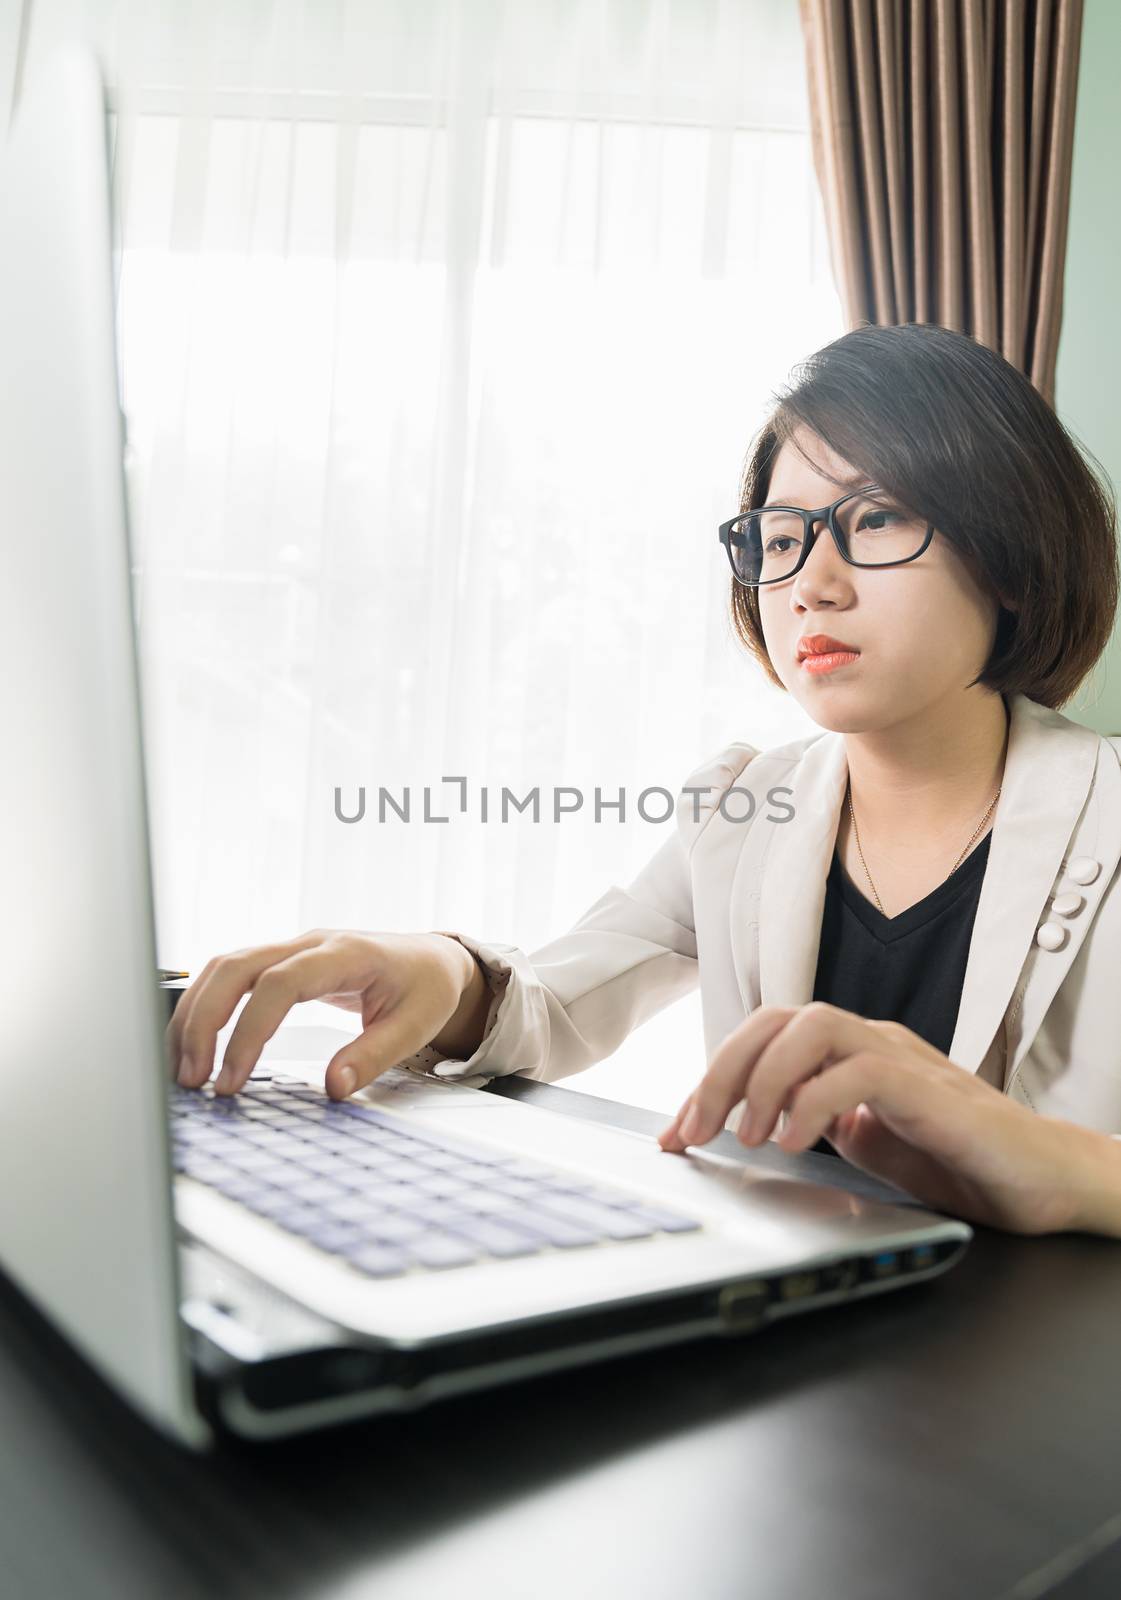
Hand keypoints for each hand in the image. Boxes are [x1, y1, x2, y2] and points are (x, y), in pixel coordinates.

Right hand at [166, 929, 478, 1099]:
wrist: (433, 958)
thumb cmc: (426, 987)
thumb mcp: (417, 1025)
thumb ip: (374, 1056)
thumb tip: (333, 1088)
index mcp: (346, 954)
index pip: (280, 984)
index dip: (249, 1031)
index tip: (232, 1079)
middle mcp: (310, 943)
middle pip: (235, 967)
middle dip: (203, 1022)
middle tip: (191, 1079)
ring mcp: (292, 948)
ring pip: (223, 967)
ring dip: (195, 1015)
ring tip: (184, 1070)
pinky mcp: (280, 962)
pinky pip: (230, 976)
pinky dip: (206, 1007)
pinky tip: (195, 1045)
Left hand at [657, 1002, 1084, 1234]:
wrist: (1038, 1179)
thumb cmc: (955, 1160)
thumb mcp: (862, 1145)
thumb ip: (815, 1125)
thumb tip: (751, 1131)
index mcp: (846, 1052)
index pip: (761, 1038)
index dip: (709, 1080)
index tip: (674, 1134)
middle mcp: (868, 1040)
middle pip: (773, 1020)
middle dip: (720, 1074)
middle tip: (694, 1131)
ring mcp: (899, 1055)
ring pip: (809, 1026)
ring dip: (765, 1080)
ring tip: (752, 1135)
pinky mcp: (928, 1085)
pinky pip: (857, 1069)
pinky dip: (815, 1101)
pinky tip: (799, 1143)